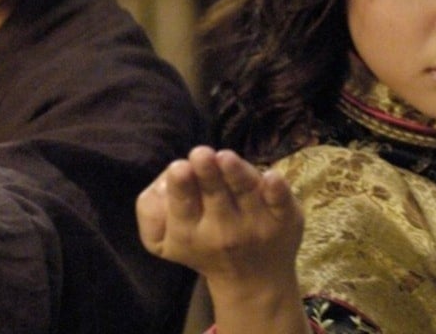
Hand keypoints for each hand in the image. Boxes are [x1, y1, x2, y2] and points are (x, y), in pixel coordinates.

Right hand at [138, 147, 309, 333]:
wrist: (253, 280)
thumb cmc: (202, 245)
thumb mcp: (163, 241)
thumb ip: (150, 210)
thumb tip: (161, 179)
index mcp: (188, 232)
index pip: (181, 206)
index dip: (180, 186)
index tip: (179, 167)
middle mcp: (222, 230)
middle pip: (213, 195)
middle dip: (206, 173)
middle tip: (200, 154)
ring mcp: (255, 223)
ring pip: (245, 192)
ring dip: (236, 174)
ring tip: (225, 157)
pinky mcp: (284, 218)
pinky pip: (281, 203)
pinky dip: (278, 191)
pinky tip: (272, 176)